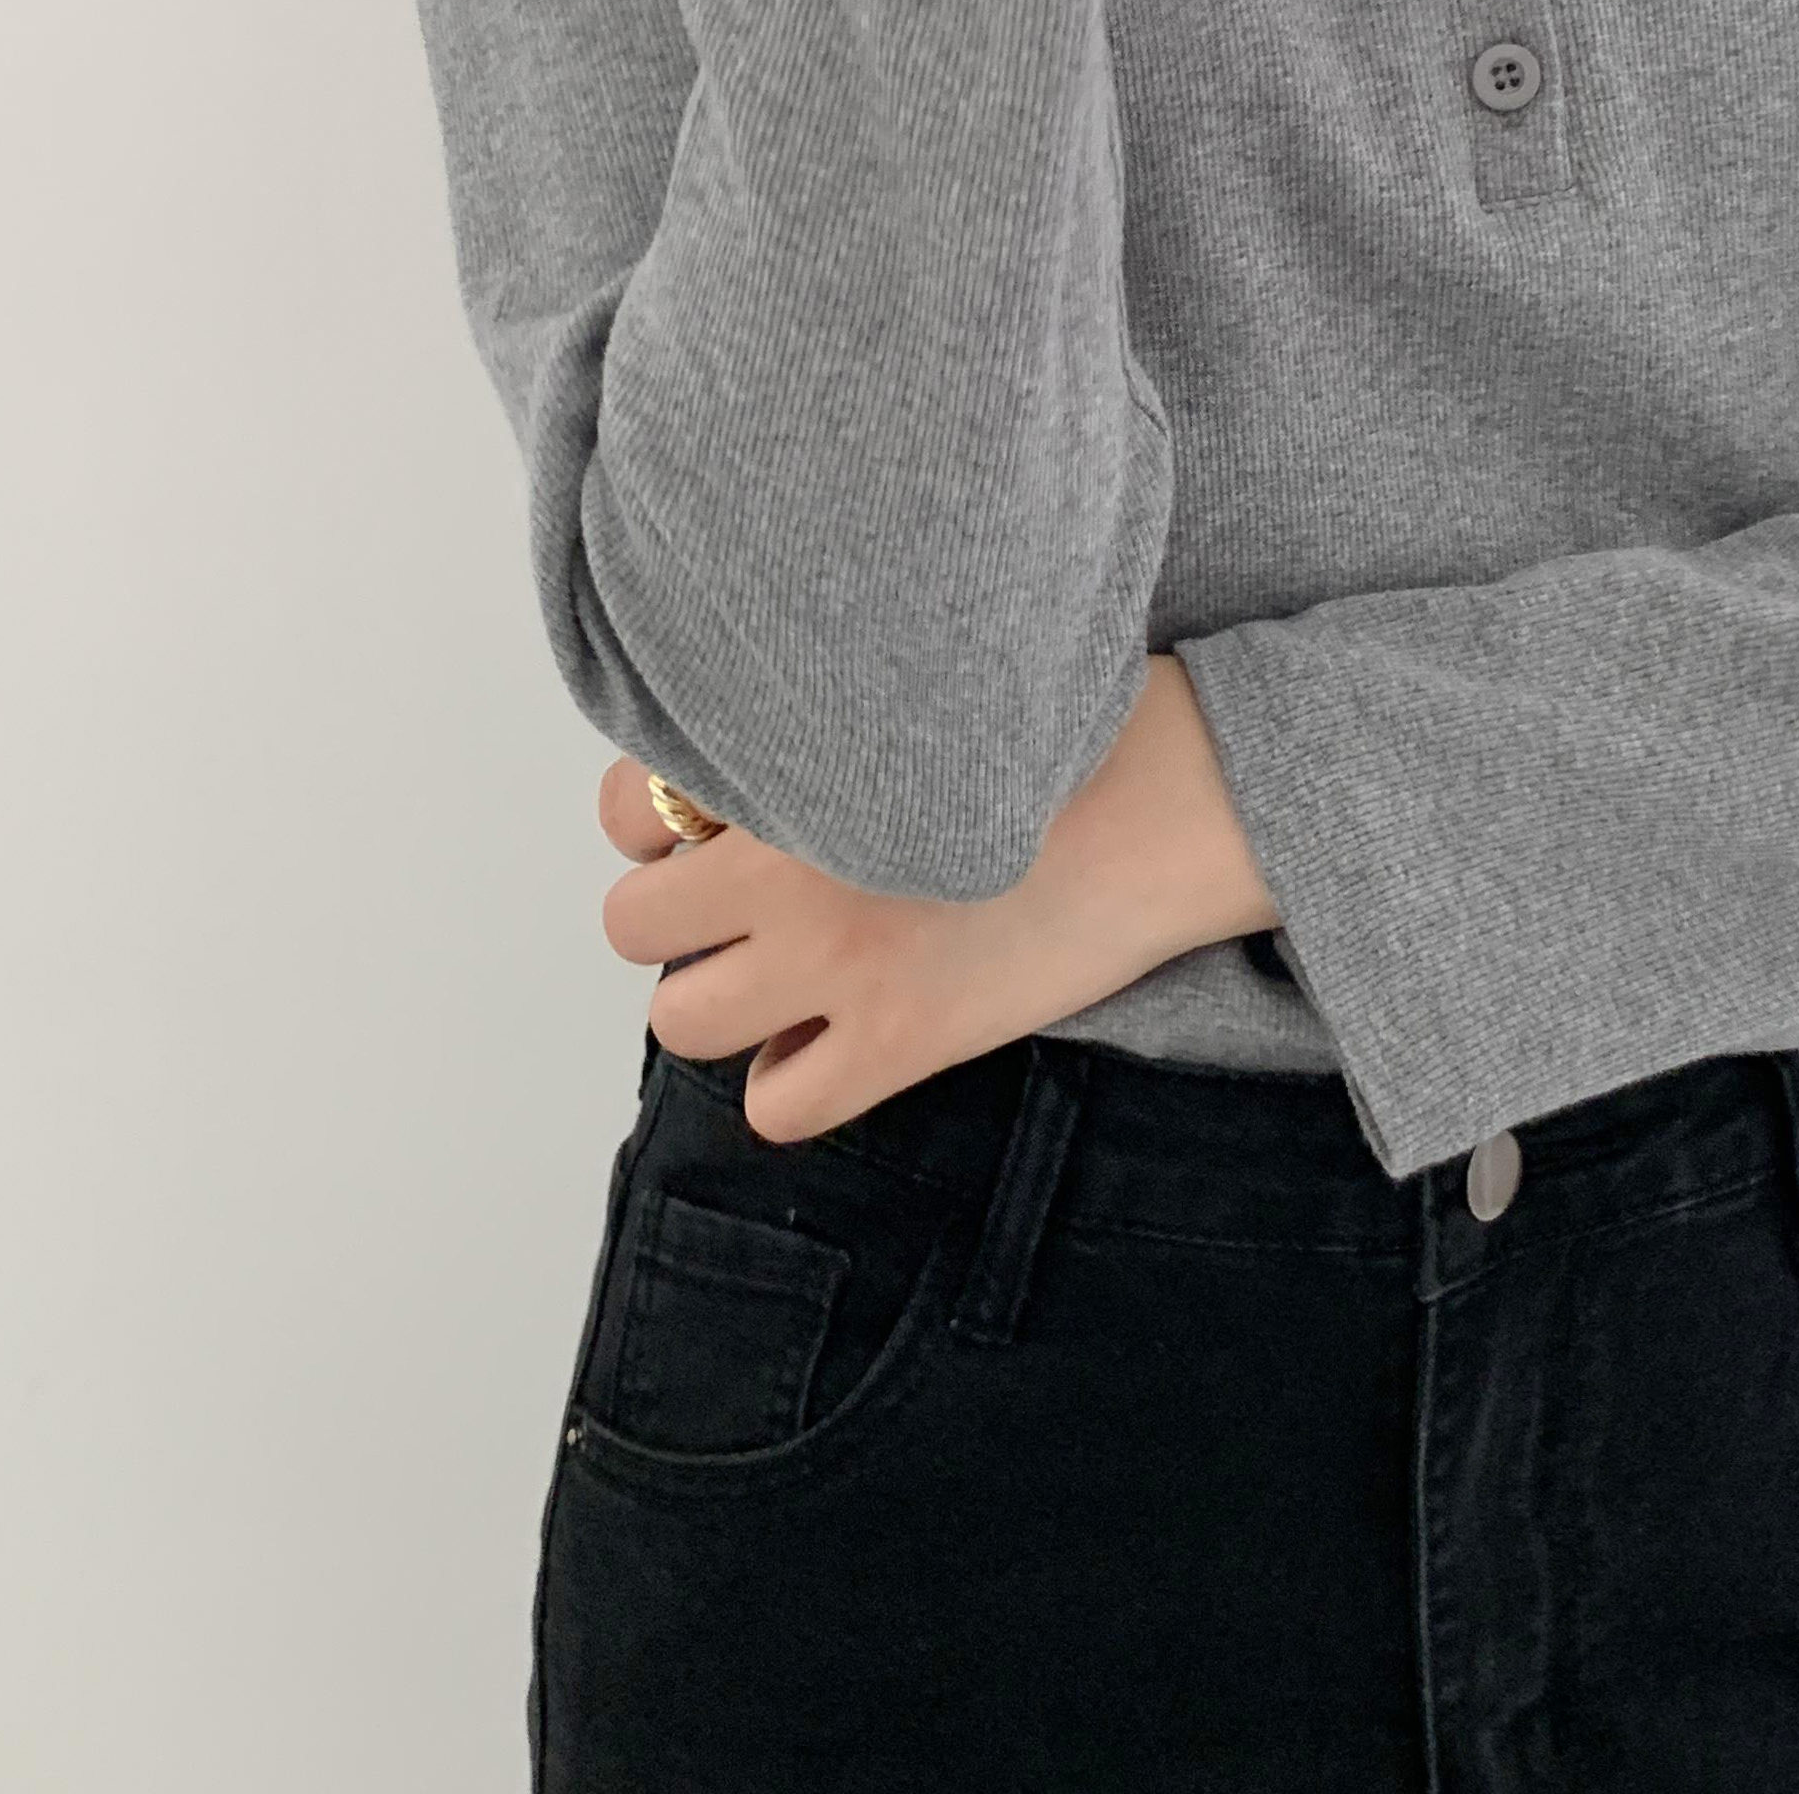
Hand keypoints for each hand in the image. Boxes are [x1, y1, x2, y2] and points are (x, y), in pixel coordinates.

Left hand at [594, 655, 1280, 1141]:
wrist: (1172, 799)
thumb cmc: (1066, 726)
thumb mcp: (913, 690)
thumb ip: (816, 725)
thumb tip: (741, 770)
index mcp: (787, 764)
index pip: (626, 808)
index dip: (658, 825)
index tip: (710, 827)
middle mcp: (789, 868)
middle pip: (634, 926)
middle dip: (680, 920)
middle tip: (749, 907)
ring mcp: (839, 964)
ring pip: (683, 1022)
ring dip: (725, 1002)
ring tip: (793, 974)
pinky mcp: (903, 1042)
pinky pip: (776, 1107)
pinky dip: (794, 1083)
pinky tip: (845, 1037)